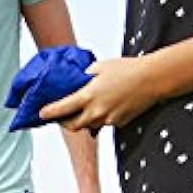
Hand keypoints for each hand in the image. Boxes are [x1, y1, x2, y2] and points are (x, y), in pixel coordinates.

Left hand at [41, 57, 159, 132]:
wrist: (152, 80)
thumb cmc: (128, 69)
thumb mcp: (101, 66)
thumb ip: (86, 76)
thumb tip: (79, 80)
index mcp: (89, 96)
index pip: (63, 108)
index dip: (49, 112)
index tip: (41, 114)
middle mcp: (96, 111)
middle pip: (73, 126)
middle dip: (65, 123)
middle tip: (61, 117)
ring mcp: (108, 119)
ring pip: (89, 126)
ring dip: (83, 120)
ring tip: (85, 109)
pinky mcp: (118, 123)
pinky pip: (104, 124)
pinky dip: (100, 118)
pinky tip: (106, 106)